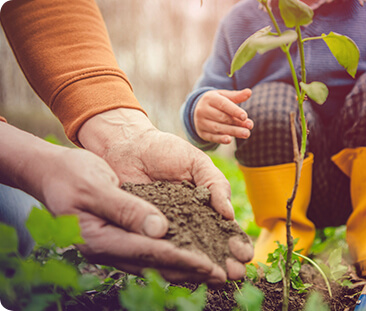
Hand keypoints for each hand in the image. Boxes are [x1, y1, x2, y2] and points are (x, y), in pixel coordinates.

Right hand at [0, 122, 243, 284]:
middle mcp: (108, 249)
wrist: (52, 173)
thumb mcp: (96, 186)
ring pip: (155, 263)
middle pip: (156, 264)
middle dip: (191, 271)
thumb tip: (159, 230)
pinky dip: (173, 256)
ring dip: (186, 268)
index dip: (182, 259)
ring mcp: (113, 247)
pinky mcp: (119, 239)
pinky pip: (150, 253)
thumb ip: (126, 208)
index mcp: (100, 239)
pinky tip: (192, 257)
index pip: (149, 253)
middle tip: (222, 276)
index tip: (210, 265)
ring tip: (214, 273)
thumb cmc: (71, 175)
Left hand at [78, 108, 252, 280]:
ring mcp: (165, 229)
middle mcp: (187, 221)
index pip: (224, 229)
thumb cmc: (165, 150)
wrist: (128, 146)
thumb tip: (229, 215)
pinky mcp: (143, 232)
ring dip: (202, 267)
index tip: (245, 254)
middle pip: (209, 247)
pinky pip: (158, 248)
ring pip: (186, 253)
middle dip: (224, 261)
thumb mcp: (196, 163)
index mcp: (205, 206)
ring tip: (216, 278)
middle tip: (235, 273)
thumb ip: (215, 185)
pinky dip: (170, 259)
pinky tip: (183, 269)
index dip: (235, 242)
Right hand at [194, 89, 253, 143]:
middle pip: (222, 118)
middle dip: (237, 122)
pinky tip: (229, 140)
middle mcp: (203, 110)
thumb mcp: (223, 96)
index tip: (245, 116)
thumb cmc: (215, 102)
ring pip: (218, 128)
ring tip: (246, 134)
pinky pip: (212, 137)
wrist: (197, 110)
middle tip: (250, 126)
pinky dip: (220, 139)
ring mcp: (201, 122)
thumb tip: (249, 92)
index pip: (223, 105)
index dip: (234, 111)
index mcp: (210, 98)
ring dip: (233, 131)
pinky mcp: (202, 133)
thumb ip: (236, 96)